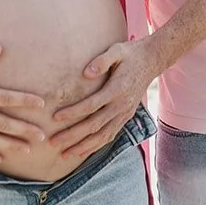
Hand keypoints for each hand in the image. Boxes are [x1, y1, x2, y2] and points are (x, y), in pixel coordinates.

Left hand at [49, 38, 159, 158]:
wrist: (152, 61)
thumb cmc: (130, 54)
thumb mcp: (117, 50)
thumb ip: (102, 61)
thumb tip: (86, 73)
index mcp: (117, 89)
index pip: (92, 105)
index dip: (73, 113)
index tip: (55, 118)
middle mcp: (122, 105)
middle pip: (94, 125)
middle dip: (72, 135)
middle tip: (53, 141)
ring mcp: (125, 113)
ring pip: (102, 136)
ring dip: (83, 147)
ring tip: (64, 154)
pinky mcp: (126, 117)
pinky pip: (110, 136)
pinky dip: (96, 146)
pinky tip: (82, 152)